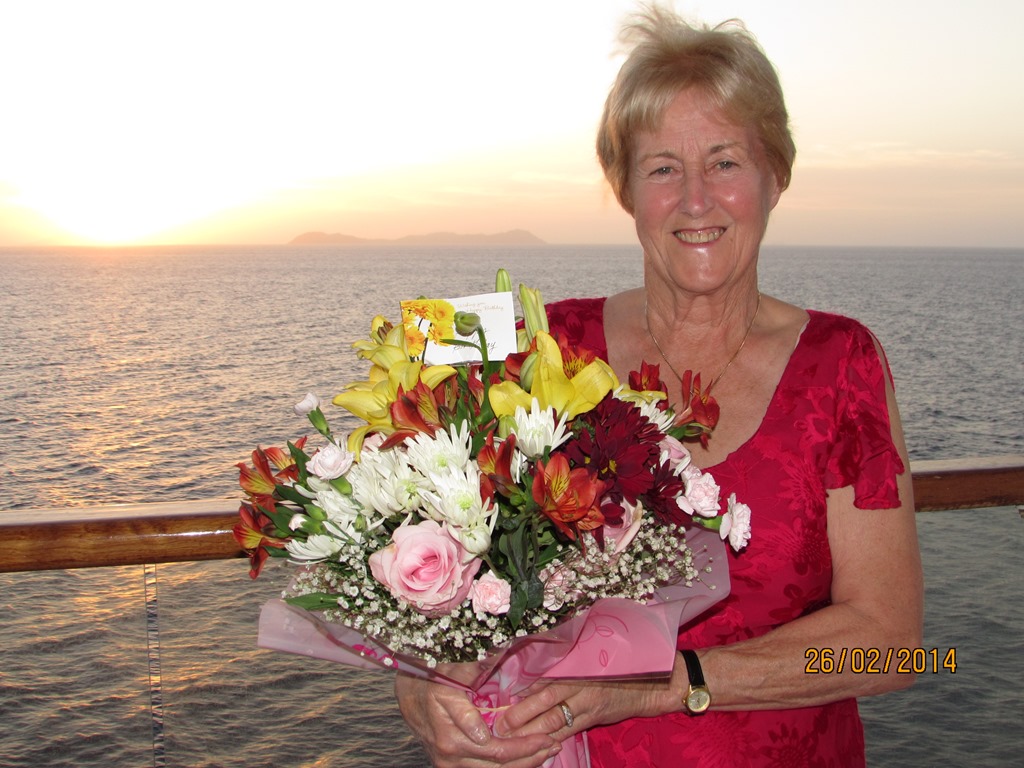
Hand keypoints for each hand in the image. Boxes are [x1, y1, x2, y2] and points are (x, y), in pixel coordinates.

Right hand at [394, 673, 561, 767]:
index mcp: (451, 732)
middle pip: (497, 763)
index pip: (496, 747)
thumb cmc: (434, 678)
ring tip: (547, 752)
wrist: (408, 694)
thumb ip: (473, 674)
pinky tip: (527, 758)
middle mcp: (450, 752)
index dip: (525, 745)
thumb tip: (497, 660)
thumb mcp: (453, 672)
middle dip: (529, 756)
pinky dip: (507, 766)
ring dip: (522, 764)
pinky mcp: (451, 765)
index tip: (547, 737)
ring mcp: (449, 762)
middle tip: (554, 745)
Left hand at [496, 673, 676, 740]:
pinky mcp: (594, 718)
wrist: (647, 683)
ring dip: (532, 730)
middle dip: (522, 714)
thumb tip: (529, 674)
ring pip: (556, 720)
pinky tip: (539, 746)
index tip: (502, 697)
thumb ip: (562, 666)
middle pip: (547, 700)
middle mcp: (581, 684)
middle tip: (501, 724)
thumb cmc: (614, 666)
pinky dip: (553, 739)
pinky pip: (570, 731)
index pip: (545, 679)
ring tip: (512, 738)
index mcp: (575, 666)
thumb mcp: (588, 658)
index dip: (523, 689)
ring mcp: (588, 704)